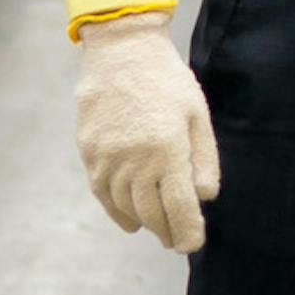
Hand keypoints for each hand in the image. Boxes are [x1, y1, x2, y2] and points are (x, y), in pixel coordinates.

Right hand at [74, 10, 218, 254]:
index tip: (193, 244)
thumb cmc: (167, 80)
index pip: (179, 206)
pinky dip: (116, 211)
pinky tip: (130, 220)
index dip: (187, 231)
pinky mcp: (89, 152)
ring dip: (144, 222)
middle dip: (167, 231)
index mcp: (168, 149)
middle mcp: (135, 160)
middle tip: (177, 240)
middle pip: (152, 212)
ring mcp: (108, 158)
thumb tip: (205, 197)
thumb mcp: (197, 113)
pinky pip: (103, 193)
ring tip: (158, 230)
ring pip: (127, 206)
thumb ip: (204, 158)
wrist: (121, 50)